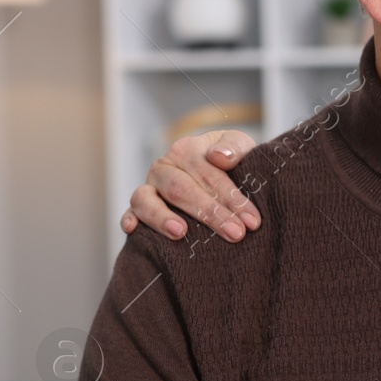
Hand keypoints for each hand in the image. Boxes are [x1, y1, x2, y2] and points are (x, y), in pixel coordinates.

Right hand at [119, 129, 259, 241]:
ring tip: (180, 232)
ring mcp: (149, 187)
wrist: (220, 170)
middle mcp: (164, 167)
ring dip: (162, 217)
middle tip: (235, 234)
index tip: (252, 221)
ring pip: (147, 199)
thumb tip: (219, 156)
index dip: (232, 198)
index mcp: (187, 149)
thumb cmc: (232, 161)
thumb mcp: (240, 146)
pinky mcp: (138, 206)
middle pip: (182, 190)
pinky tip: (133, 229)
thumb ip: (235, 147)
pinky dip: (128, 218)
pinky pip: (130, 210)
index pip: (209, 175)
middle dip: (210, 213)